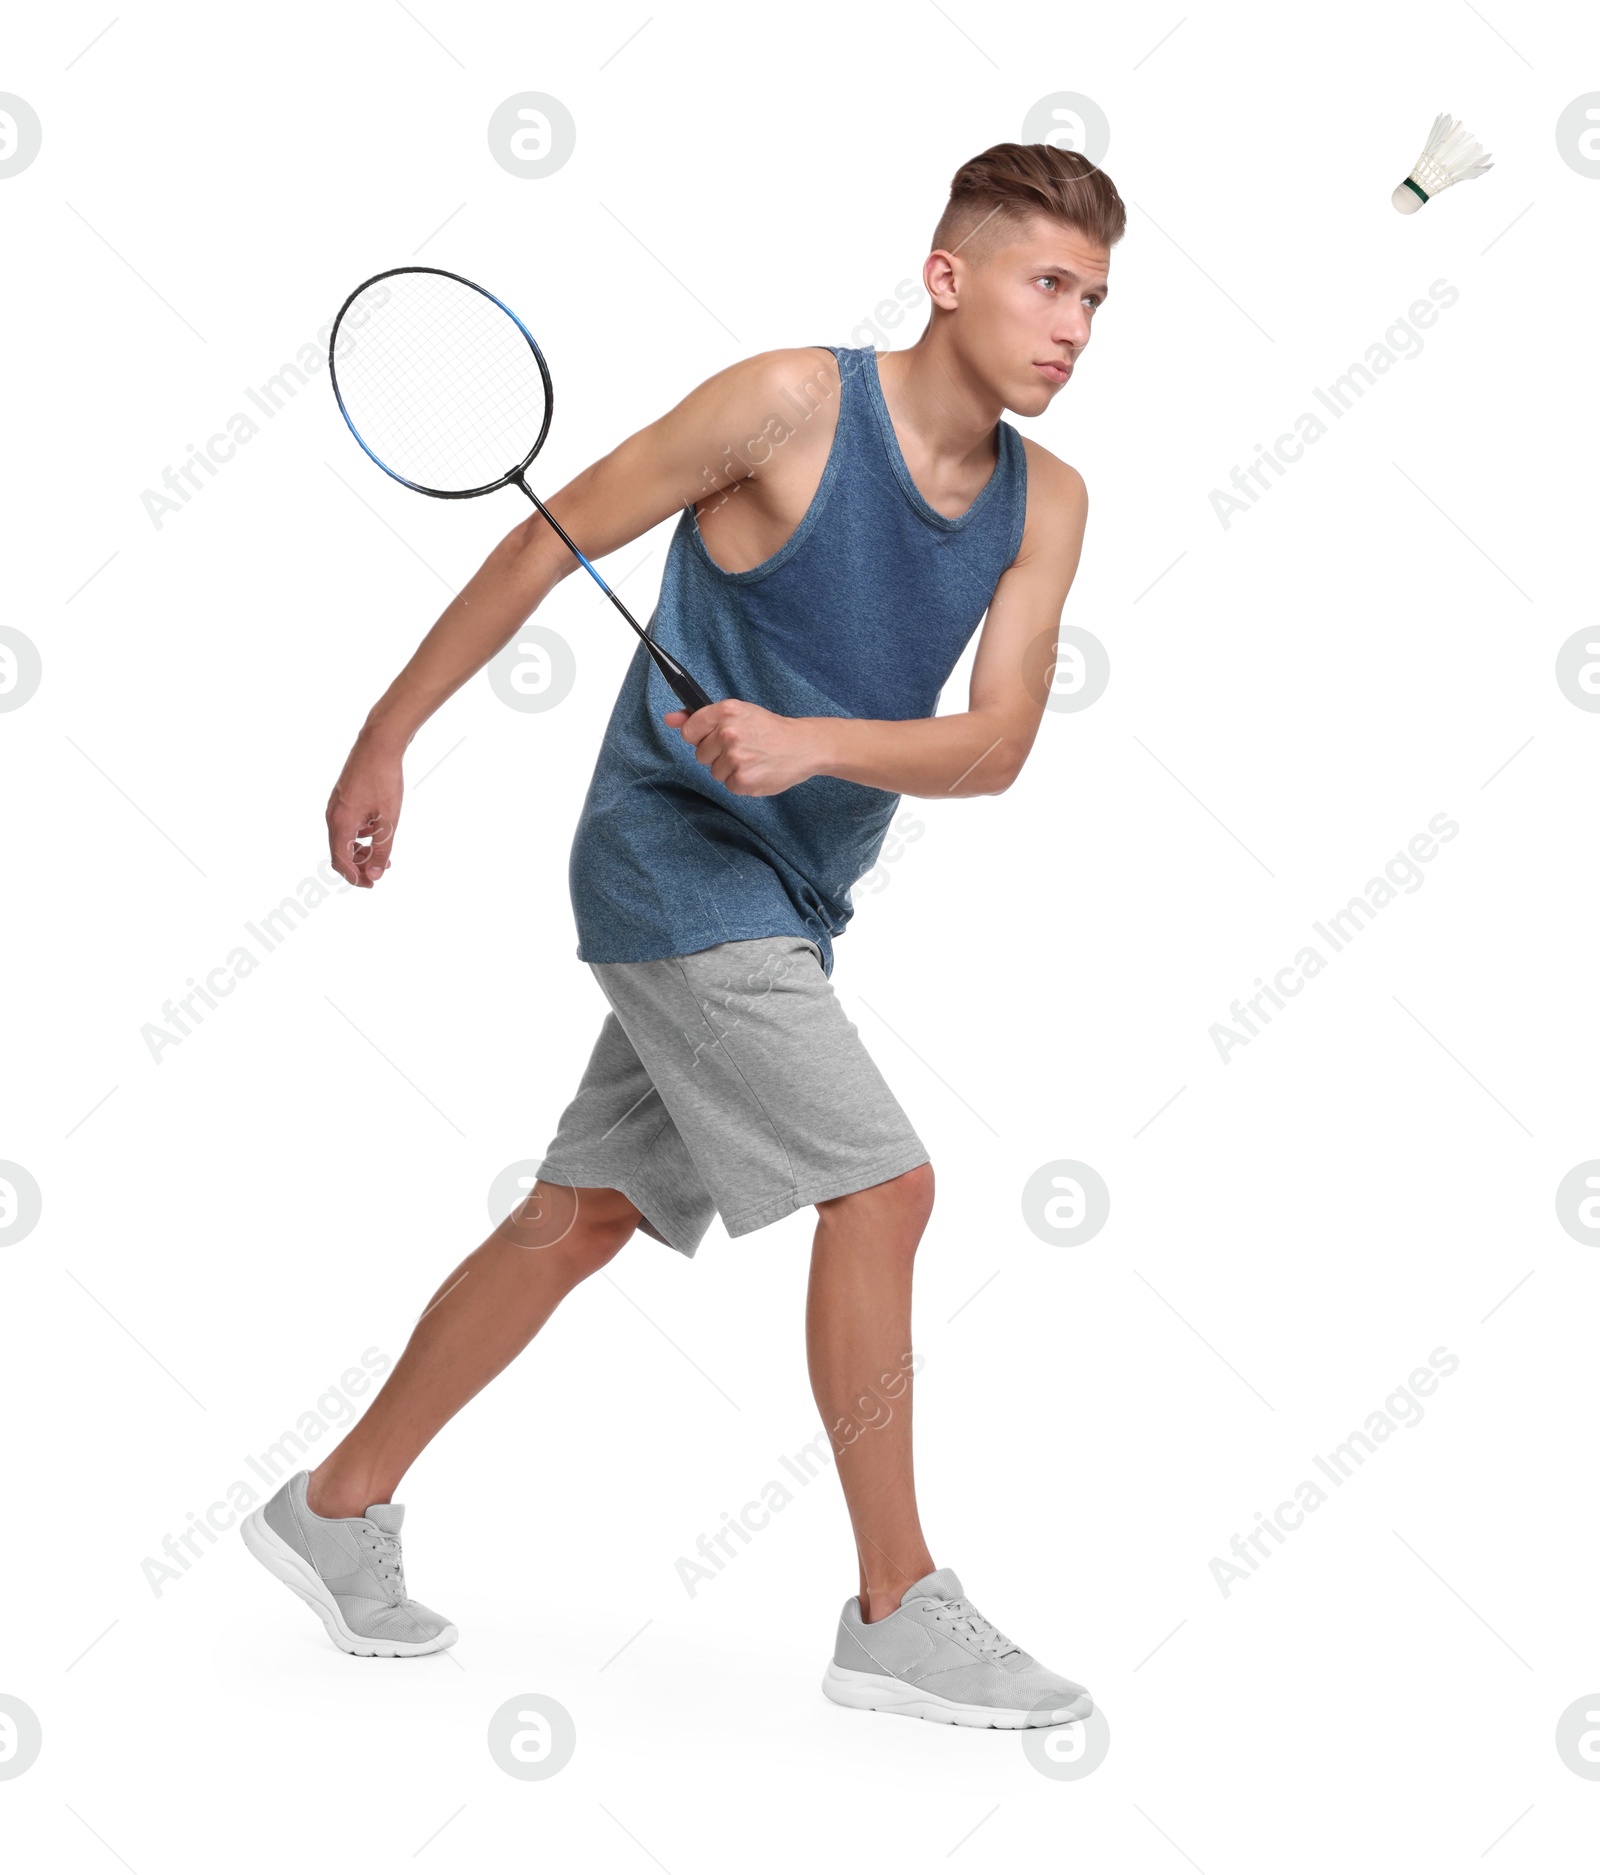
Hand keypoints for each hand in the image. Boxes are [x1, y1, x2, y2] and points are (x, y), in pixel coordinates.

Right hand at [326, 729, 403, 886]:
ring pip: (342, 839)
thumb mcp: (388, 820)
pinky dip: (358, 836)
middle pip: (339, 852)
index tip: (371, 885)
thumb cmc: (383, 779)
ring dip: (359, 852)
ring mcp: (335, 806)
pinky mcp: (342, 798)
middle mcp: (332, 816)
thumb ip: (382, 849)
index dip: (355, 877)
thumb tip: (376, 875)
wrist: (378, 744)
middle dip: (358, 867)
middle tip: (378, 875)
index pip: (341, 861)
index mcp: (341, 823)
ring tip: (382, 856)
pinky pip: (345, 825)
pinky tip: (375, 834)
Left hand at [664, 699, 817, 795]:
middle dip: (717, 754)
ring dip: (729, 769)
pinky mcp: (743, 780)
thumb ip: (699, 717)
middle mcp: (728, 733)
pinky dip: (741, 782)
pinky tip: (757, 770)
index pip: (689, 731)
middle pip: (700, 754)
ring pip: (714, 772)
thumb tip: (668, 719)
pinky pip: (728, 785)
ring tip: (752, 758)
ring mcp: (735, 758)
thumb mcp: (738, 713)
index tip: (716, 737)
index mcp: (726, 711)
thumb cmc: (769, 729)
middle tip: (742, 747)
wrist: (803, 746)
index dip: (701, 737)